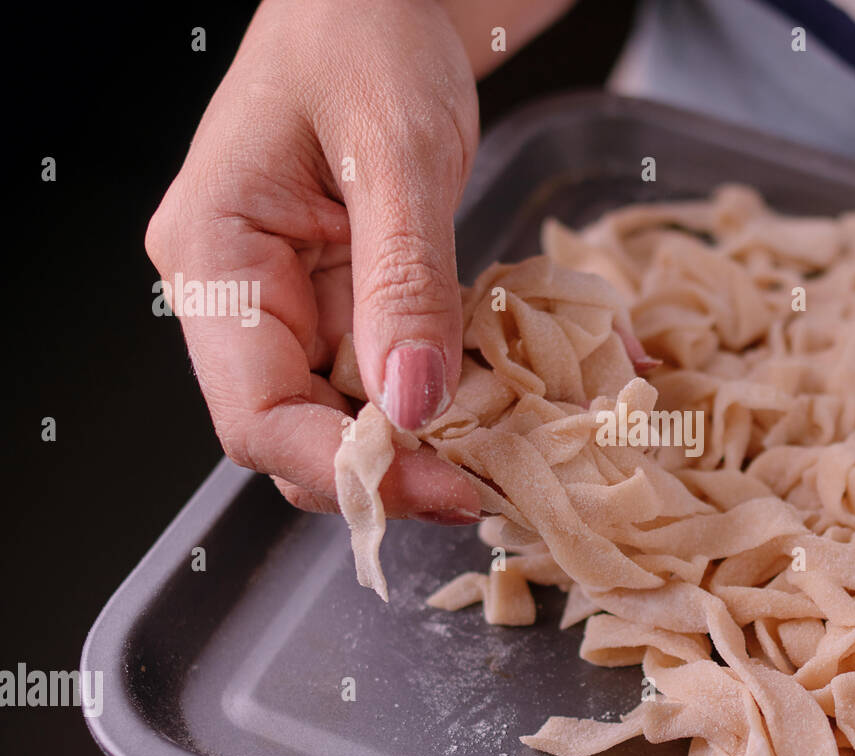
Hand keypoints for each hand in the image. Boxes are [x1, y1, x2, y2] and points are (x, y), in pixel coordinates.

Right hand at [145, 0, 480, 522]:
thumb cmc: (365, 31)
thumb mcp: (397, 154)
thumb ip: (406, 286)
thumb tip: (413, 407)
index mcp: (214, 256)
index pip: (255, 415)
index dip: (346, 470)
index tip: (445, 489)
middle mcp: (242, 294)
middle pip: (304, 431)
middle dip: (400, 466)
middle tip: (495, 476)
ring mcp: (295, 300)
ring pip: (356, 412)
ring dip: (436, 437)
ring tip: (518, 438)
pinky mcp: (345, 298)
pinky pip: (394, 368)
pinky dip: (455, 389)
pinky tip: (514, 392)